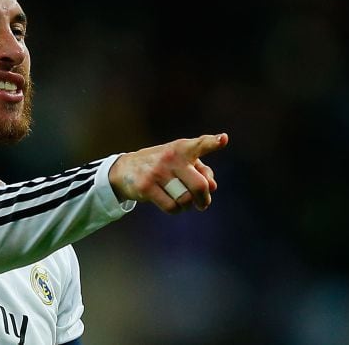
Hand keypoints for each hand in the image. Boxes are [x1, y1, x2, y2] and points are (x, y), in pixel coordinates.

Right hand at [108, 133, 228, 213]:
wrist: (125, 169)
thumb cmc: (162, 165)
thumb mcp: (181, 161)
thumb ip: (202, 171)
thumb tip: (213, 187)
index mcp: (182, 148)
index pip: (200, 144)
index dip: (213, 142)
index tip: (223, 139)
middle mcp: (170, 157)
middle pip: (199, 185)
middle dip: (204, 199)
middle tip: (203, 204)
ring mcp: (157, 172)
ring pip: (185, 199)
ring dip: (188, 205)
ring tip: (183, 201)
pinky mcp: (146, 187)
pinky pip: (171, 207)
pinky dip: (176, 209)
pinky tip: (172, 204)